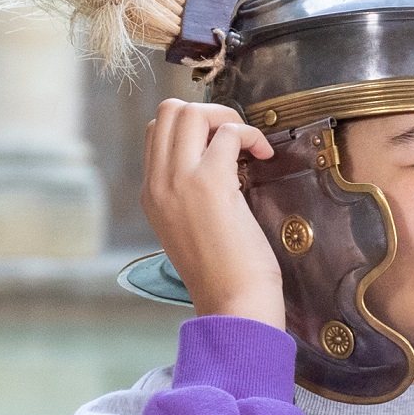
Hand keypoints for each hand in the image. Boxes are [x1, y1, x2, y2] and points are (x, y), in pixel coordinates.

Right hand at [141, 99, 283, 329]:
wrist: (233, 303)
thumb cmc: (223, 273)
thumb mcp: (189, 229)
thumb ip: (188, 195)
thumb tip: (216, 161)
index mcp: (150, 194)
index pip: (155, 132)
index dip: (192, 127)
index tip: (220, 144)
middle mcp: (158, 183)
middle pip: (167, 111)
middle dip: (207, 112)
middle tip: (235, 137)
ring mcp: (179, 181)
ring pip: (190, 112)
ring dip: (226, 117)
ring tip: (248, 144)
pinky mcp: (210, 183)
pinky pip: (228, 131)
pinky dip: (250, 134)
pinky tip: (263, 155)